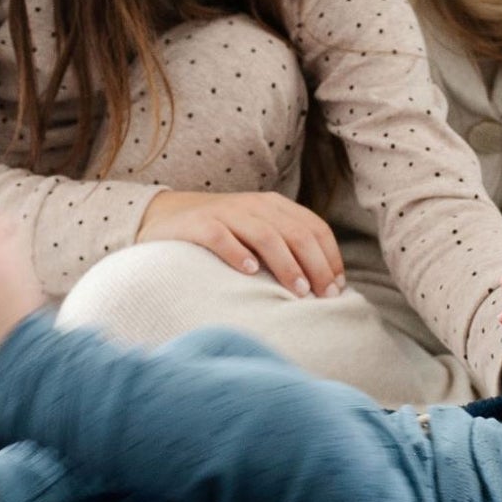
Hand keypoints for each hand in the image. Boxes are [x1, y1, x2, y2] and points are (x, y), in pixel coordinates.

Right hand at [136, 190, 344, 298]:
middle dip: (315, 265)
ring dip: (285, 264)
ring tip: (298, 291)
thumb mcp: (258, 233)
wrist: (164, 217)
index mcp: (274, 206)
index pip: (314, 227)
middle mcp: (254, 205)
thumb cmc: (223, 234)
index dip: (330, 257)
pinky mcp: (198, 224)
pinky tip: (249, 272)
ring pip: (265, 235)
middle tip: (323, 296)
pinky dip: (237, 253)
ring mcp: (226, 212)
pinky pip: (221, 236)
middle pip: (295, 233)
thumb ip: (286, 247)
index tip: (337, 286)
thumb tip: (324, 283)